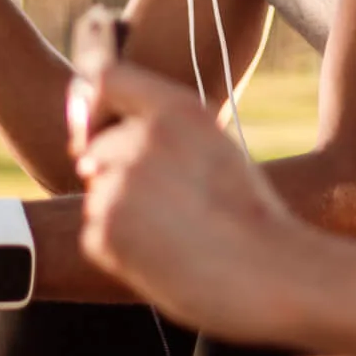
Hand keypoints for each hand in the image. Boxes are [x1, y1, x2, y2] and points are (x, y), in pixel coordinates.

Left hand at [75, 62, 317, 344]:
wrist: (272, 276)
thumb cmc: (249, 218)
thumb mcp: (216, 150)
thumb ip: (160, 134)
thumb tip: (84, 152)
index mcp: (177, 110)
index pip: (106, 80)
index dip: (94, 106)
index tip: (94, 133)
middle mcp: (144, 138)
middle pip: (98, 149)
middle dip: (118, 177)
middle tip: (170, 213)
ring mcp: (121, 183)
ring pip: (97, 195)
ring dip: (121, 217)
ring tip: (176, 238)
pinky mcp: (107, 228)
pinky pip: (96, 236)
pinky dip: (119, 251)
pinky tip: (164, 260)